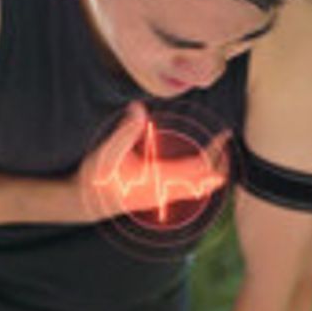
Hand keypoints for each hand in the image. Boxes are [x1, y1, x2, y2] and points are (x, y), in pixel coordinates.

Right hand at [76, 102, 230, 222]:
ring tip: (221, 155)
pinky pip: (187, 193)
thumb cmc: (96, 177)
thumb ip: (126, 131)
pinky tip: (202, 175)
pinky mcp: (157, 199)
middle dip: (218, 160)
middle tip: (225, 140)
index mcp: (158, 178)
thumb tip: (139, 108)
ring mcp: (162, 198)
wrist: (86, 202)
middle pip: (204, 179)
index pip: (197, 165)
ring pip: (198, 189)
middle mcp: (165, 191)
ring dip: (212, 172)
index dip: (214, 150)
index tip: (225, 135)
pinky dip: (200, 182)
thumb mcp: (108, 151)